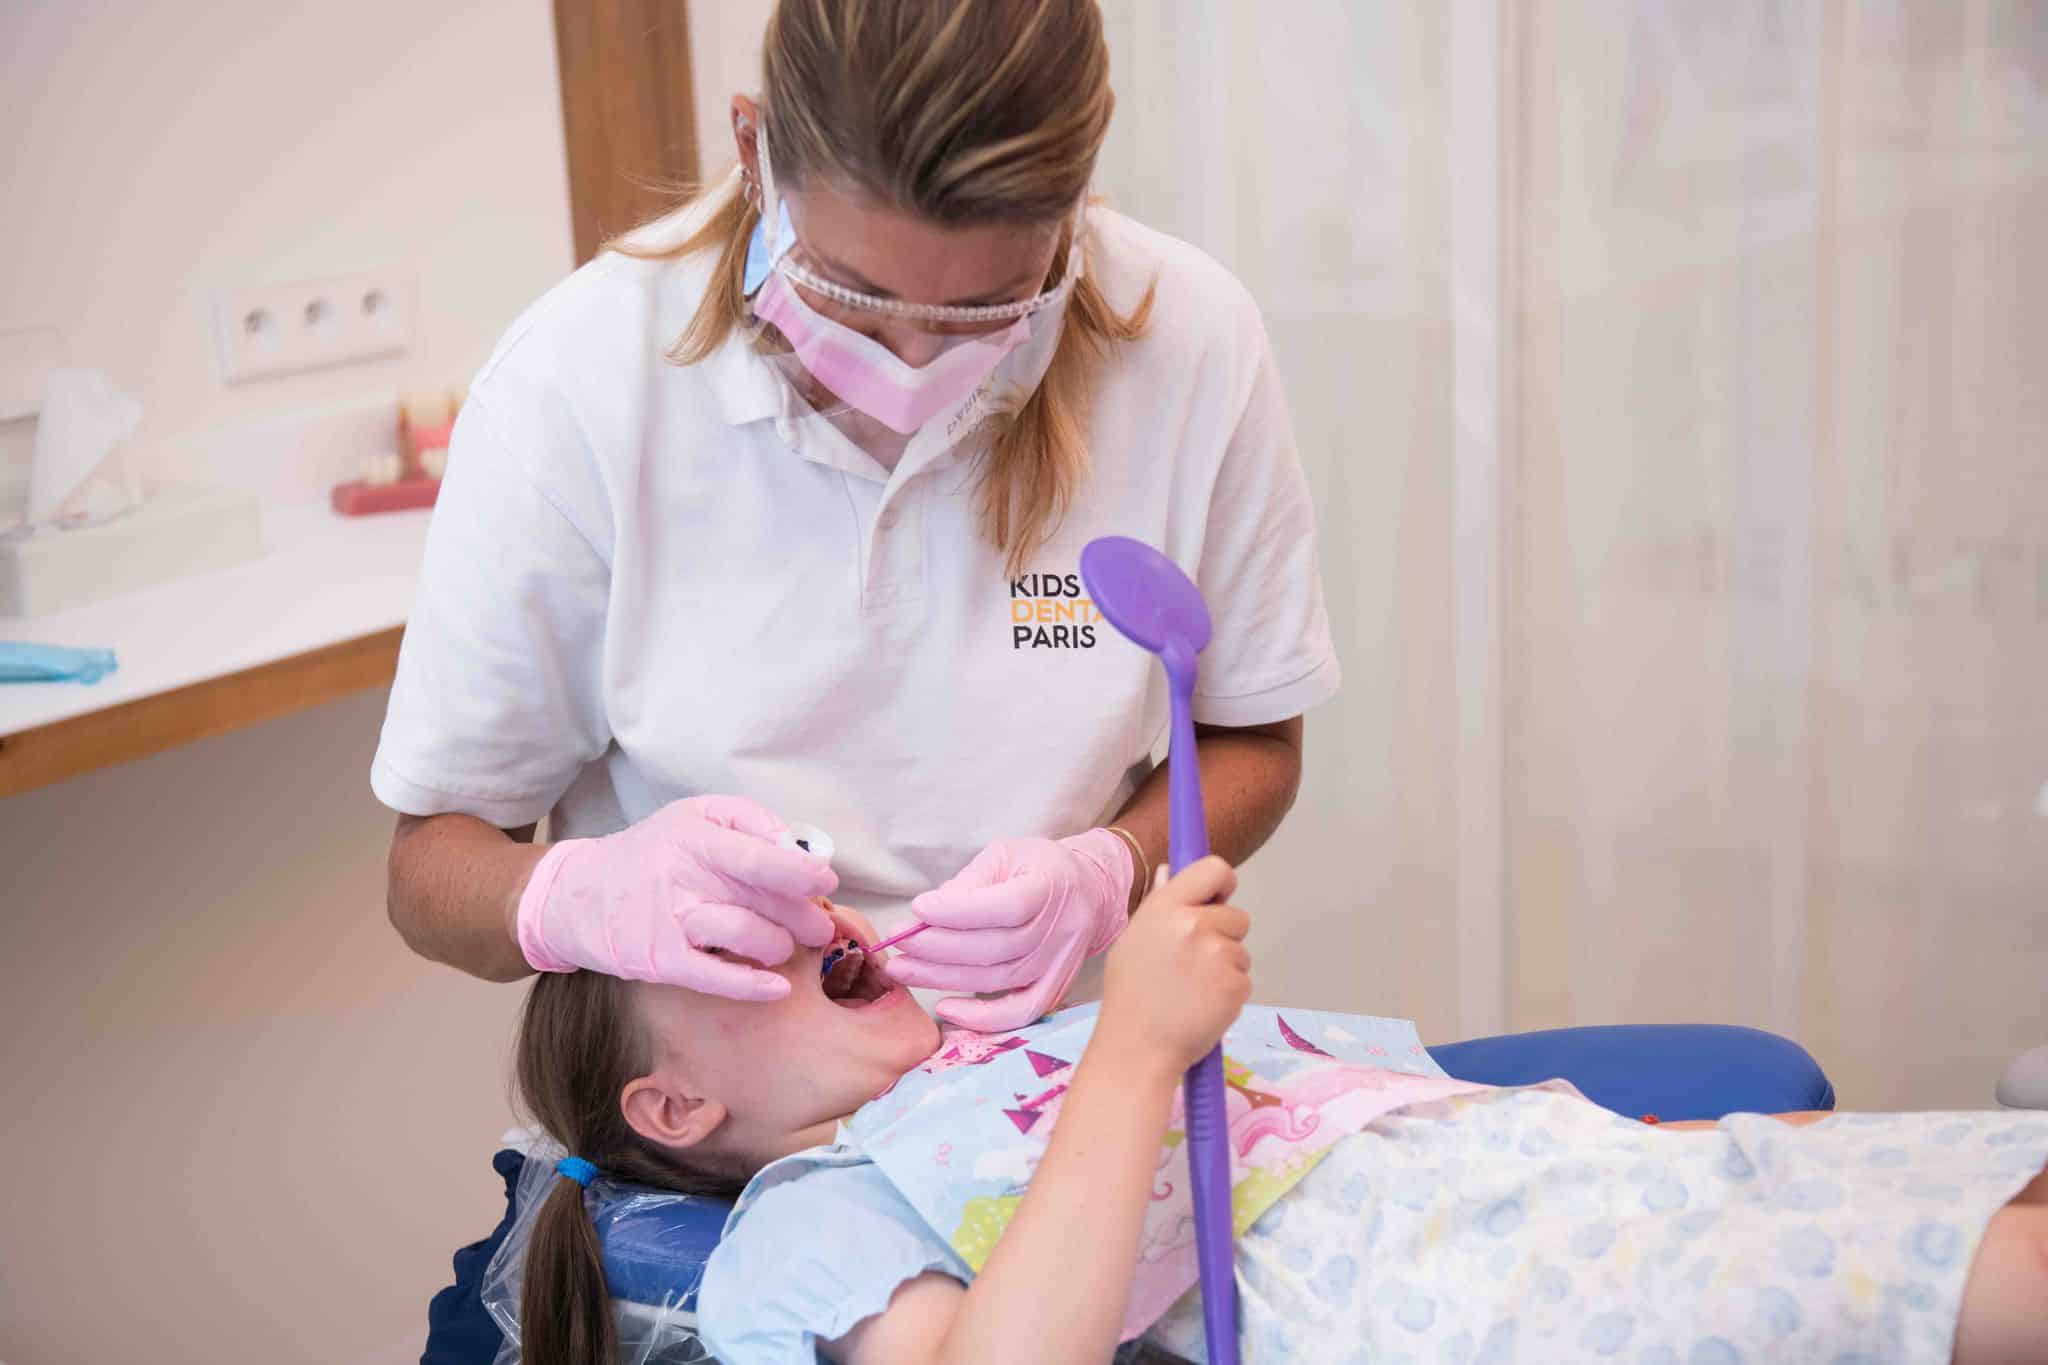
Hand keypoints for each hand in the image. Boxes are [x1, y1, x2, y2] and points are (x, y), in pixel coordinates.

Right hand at [514, 794, 837, 999]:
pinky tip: (777, 987)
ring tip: (785, 947)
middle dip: (803, 916)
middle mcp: (683, 877)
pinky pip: (714, 976)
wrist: (575, 895)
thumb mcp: (693, 816)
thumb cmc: (650, 854)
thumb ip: (747, 820)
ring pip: (744, 934)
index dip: (800, 872)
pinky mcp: (659, 960)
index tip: (825, 881)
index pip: (758, 856)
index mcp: (694, 838)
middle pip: (760, 899)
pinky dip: (751, 985)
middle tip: (820, 926)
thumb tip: (794, 845)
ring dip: (778, 945)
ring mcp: (670, 921)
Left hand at [883, 829, 1133, 1031]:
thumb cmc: (1038, 868)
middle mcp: (1061, 928)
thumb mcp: (1007, 855)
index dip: (961, 911)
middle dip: (938, 947)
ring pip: (999, 979)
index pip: (1007, 905)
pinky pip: (1021, 1012)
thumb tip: (927, 914)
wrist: (1090, 891)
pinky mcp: (1055, 988)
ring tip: (903, 969)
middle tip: (899, 943)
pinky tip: (946, 1008)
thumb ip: (971, 881)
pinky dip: (983, 1018)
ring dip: (944, 977)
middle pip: (996, 948)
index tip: (918, 908)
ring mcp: (1060, 964)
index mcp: (1051, 885)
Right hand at [1097, 857, 1250, 1075]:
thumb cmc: (1130, 996)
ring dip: (1226, 969)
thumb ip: (1159, 905)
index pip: (1213, 868)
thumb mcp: (1134, 941)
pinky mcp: (1235, 985)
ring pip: (1241, 951)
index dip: (1223, 883)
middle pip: (1237, 915)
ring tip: (1192, 991)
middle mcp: (1193, 923)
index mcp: (1165, 907)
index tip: (1219, 900)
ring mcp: (1217, 954)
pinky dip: (1229, 994)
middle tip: (1193, 965)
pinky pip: (1244, 980)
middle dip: (1224, 936)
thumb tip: (1172, 870)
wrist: (1137, 1050)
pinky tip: (1203, 1007)